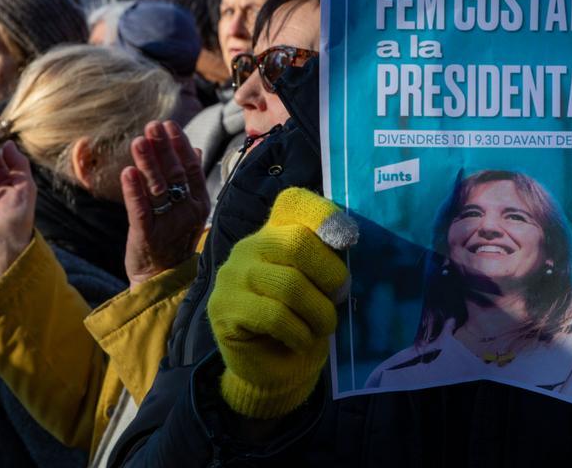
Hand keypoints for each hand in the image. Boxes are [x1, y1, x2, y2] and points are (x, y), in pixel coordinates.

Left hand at [121, 121, 208, 288]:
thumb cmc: (174, 241)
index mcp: (199, 204)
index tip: (169, 125)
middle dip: (163, 148)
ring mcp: (169, 225)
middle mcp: (187, 213)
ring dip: (148, 163)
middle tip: (152, 126)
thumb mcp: (189, 210)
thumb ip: (192, 180)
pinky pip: (140, 210)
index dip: (179, 145)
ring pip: (157, 188)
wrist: (162, 281)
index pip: (191, 168)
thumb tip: (195, 148)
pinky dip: (133, 191)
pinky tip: (126, 172)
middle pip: (174, 174)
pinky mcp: (148, 237)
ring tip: (138, 141)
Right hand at [207, 188, 357, 418]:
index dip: (323, 213)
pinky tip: (301, 341)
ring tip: (323, 327)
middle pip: (297, 243)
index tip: (347, 239)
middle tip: (340, 298)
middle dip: (329, 275)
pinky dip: (298, 332)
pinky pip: (274, 315)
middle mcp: (250, 245)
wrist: (270, 369)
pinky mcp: (224, 307)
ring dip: (318, 312)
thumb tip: (347, 244)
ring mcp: (233, 275)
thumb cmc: (302, 321)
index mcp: (276, 232)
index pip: (293, 202)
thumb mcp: (320, 286)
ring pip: (289, 284)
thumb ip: (328, 261)